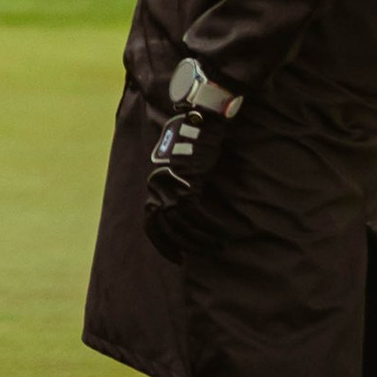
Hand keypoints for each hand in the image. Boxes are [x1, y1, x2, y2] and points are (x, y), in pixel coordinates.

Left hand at [143, 56, 242, 264]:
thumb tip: (185, 202)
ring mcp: (172, 186)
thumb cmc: (193, 140)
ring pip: (184, 225)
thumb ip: (178, 183)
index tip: (175, 256)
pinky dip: (211, 226)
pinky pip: (199, 214)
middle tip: (200, 254)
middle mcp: (159, 187)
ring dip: (201, 239)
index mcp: (155, 184)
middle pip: (167, 228)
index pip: (152, 223)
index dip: (162, 242)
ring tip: (218, 245)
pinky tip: (224, 232)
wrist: (199, 119)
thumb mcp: (180, 164)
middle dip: (183, 244)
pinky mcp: (188, 183)